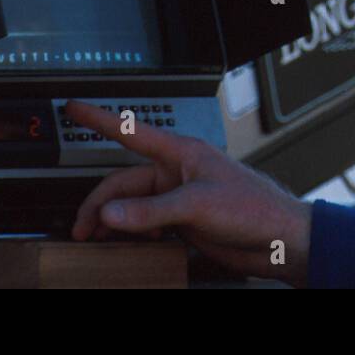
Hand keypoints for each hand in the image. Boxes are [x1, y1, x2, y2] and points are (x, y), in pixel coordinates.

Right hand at [66, 100, 312, 286]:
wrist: (279, 239)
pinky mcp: (184, 222)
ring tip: (96, 240)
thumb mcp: (198, 205)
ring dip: (112, 222)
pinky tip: (128, 246)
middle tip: (82, 229)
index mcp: (182, 153)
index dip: (100, 119)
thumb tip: (108, 213)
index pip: (132, 131)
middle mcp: (177, 173)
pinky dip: (131, 235)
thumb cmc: (254, 208)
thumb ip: (150, 211)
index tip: (75, 108)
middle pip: (122, 183)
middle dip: (98, 204)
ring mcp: (179, 198)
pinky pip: (146, 224)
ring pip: (131, 207)